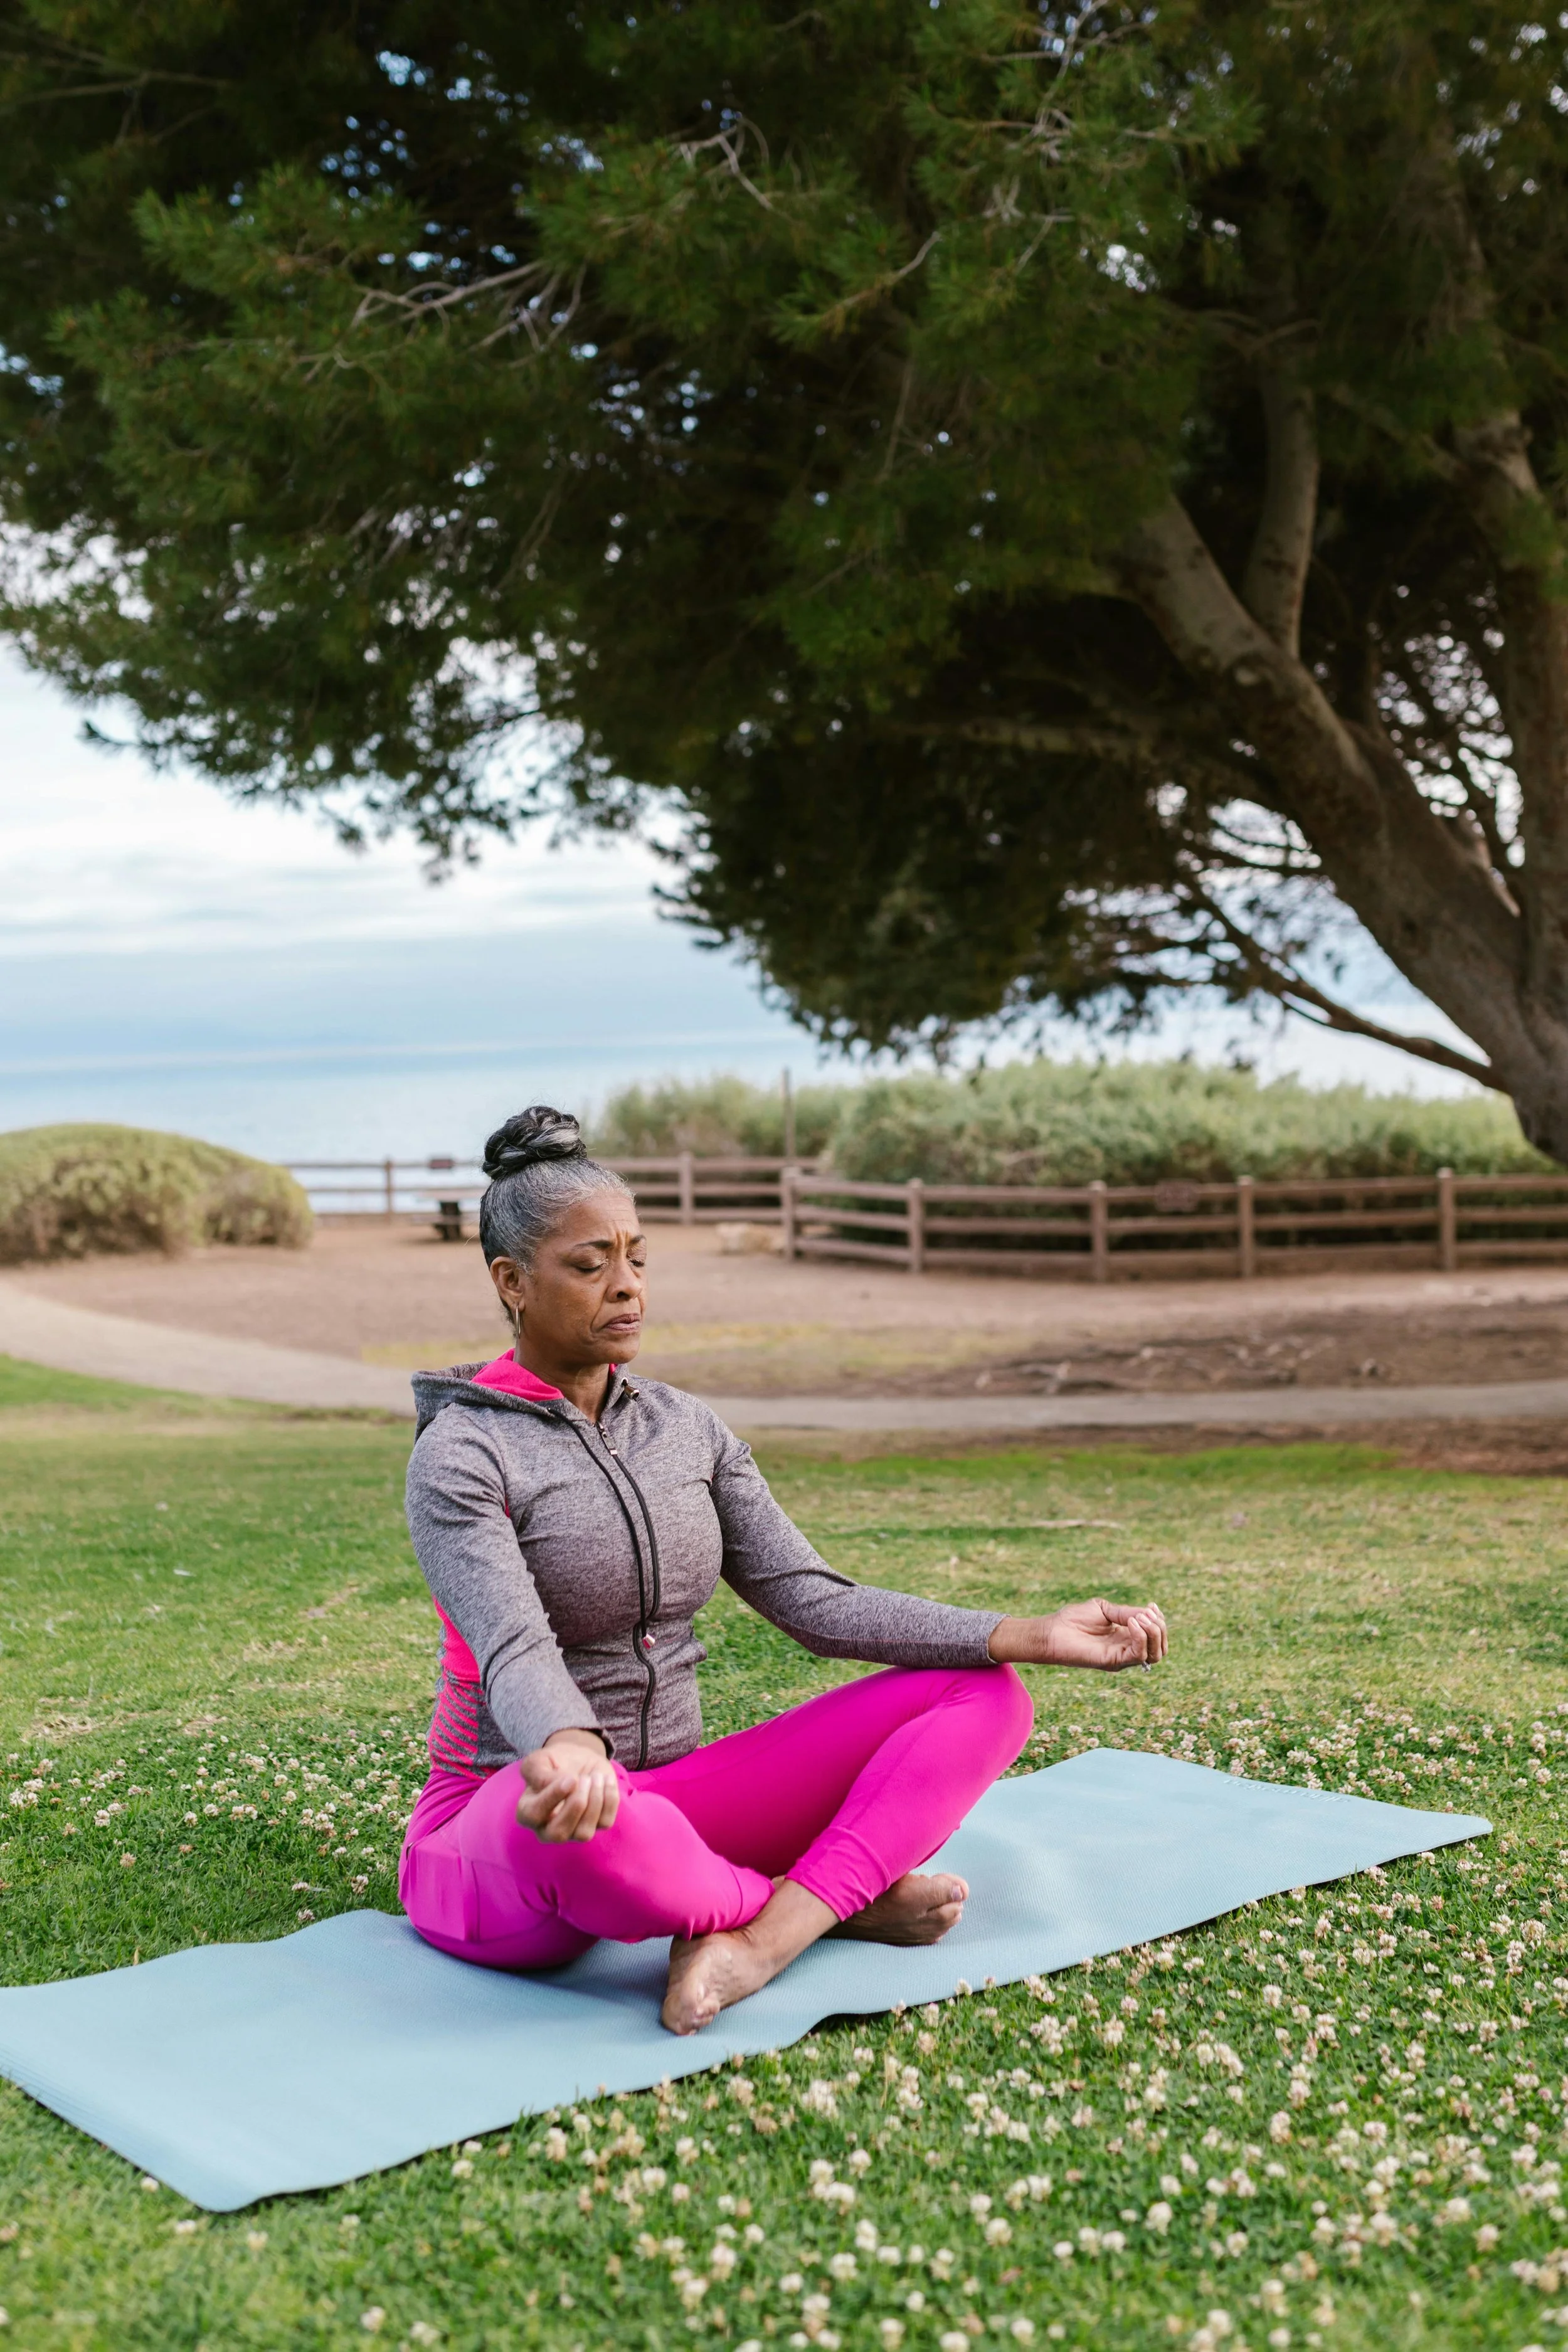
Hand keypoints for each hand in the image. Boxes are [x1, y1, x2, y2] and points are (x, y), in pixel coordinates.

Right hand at [515, 1734, 619, 1841]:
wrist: (579, 1759)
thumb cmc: (554, 1761)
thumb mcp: (540, 1760)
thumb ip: (538, 1772)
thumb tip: (558, 1785)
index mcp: (528, 1811)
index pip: (533, 1815)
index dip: (552, 1798)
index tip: (570, 1778)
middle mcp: (548, 1828)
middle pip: (558, 1834)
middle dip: (575, 1805)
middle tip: (583, 1779)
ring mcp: (573, 1831)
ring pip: (583, 1833)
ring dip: (594, 1802)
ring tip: (595, 1777)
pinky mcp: (596, 1825)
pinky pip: (605, 1822)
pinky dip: (609, 1798)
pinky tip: (605, 1780)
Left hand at [989, 1599, 1167, 1671]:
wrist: (1053, 1631)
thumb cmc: (1073, 1620)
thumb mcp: (1105, 1610)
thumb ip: (1127, 1612)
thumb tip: (1148, 1613)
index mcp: (1126, 1637)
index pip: (1156, 1636)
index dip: (1159, 1621)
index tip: (1152, 1606)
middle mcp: (1127, 1650)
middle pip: (1160, 1648)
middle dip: (1160, 1628)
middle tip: (1146, 1613)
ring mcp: (1121, 1658)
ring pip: (1155, 1655)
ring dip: (1153, 1633)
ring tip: (1138, 1617)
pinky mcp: (1113, 1662)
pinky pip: (1138, 1655)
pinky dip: (1140, 1637)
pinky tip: (1130, 1622)